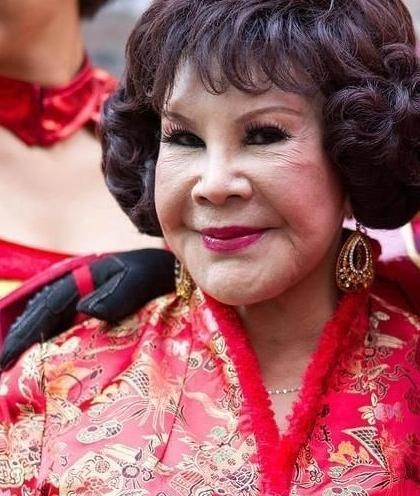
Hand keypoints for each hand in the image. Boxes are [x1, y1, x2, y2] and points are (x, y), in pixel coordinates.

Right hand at [0, 249, 174, 369]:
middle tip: (1, 368)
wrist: (168, 269)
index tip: (7, 357)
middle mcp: (76, 284)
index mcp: (83, 276)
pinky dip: (46, 334)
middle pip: (40, 312)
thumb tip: (85, 309)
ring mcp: (81, 292)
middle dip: (19, 339)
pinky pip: (61, 319)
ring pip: (46, 315)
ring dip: (28, 338)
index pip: (48, 308)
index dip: (26, 333)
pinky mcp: (89, 302)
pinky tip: (38, 350)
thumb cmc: (156, 275)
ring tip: (10, 363)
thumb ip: (117, 294)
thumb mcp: (140, 280)